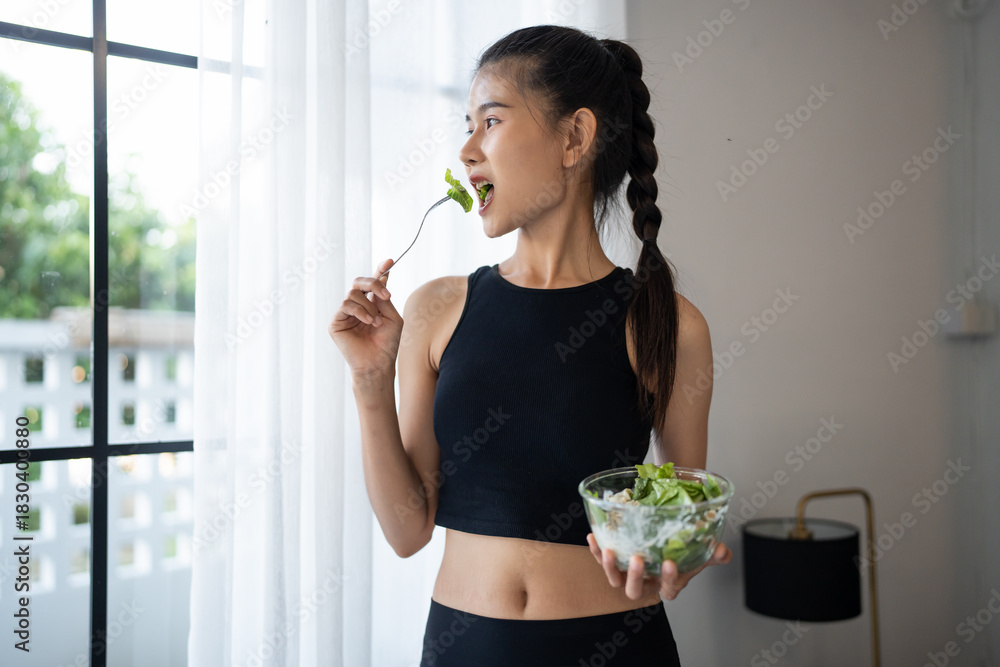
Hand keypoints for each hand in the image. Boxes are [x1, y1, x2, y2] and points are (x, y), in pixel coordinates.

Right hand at [328, 258, 402, 379]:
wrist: (378, 363)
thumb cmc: (387, 343)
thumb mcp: (392, 318)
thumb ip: (384, 299)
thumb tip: (380, 280)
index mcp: (371, 304)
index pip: (373, 283)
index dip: (380, 270)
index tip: (390, 261)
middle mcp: (357, 306)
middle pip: (359, 282)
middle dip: (373, 283)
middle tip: (386, 295)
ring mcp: (345, 314)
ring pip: (353, 293)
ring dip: (369, 306)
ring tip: (376, 322)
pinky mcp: (336, 322)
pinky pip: (346, 305)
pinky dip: (360, 311)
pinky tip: (368, 322)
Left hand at [586, 533, 731, 600]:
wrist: (662, 543)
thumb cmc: (679, 553)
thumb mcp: (698, 554)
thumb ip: (712, 554)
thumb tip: (723, 551)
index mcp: (667, 584)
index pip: (669, 588)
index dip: (670, 578)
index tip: (671, 563)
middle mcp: (646, 583)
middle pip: (635, 590)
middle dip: (635, 576)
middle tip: (638, 558)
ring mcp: (627, 575)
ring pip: (615, 579)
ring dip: (609, 567)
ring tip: (609, 551)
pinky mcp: (614, 562)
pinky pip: (601, 560)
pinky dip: (595, 551)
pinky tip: (593, 537)